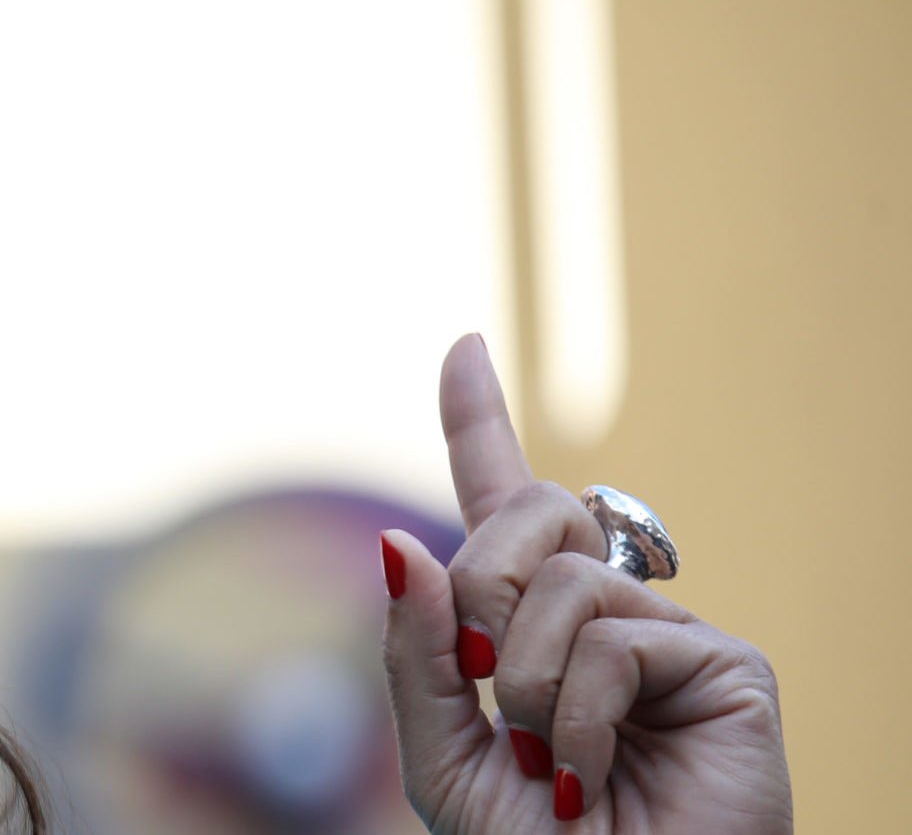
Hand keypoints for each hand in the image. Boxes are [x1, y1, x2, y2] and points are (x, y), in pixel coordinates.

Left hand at [380, 335, 791, 831]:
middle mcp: (602, 611)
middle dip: (480, 594)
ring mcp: (668, 631)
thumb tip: (400, 542)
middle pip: (527, 513)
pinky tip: (593, 781)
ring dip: (527, 686)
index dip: (477, 421)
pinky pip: (616, 640)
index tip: (461, 346)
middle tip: (489, 688)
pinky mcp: (727, 665)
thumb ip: (414, 654)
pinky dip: (580, 722)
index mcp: (527, 628)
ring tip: (552, 764)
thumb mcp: (441, 758)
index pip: (500, 504)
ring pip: (564, 581)